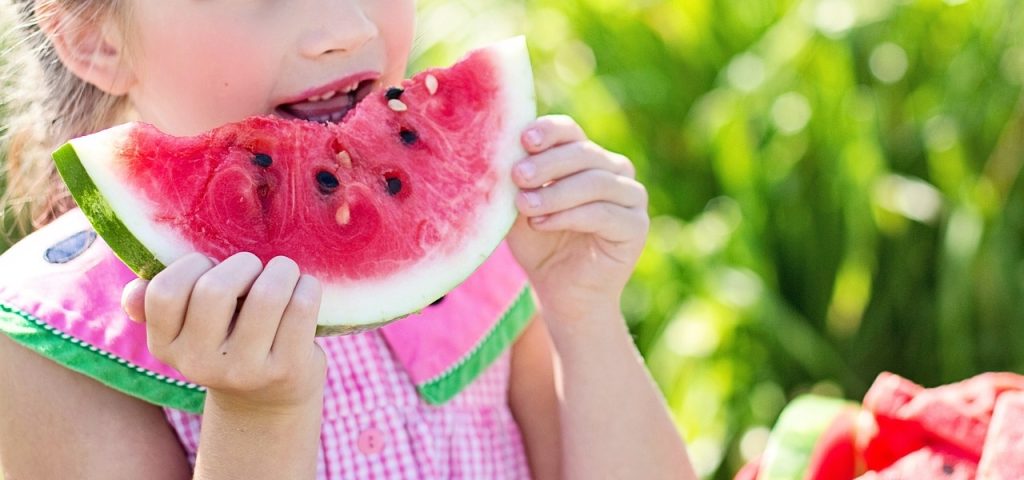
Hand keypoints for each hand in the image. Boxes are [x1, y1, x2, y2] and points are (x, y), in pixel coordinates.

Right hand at [121, 252, 325, 413]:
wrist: (268, 398)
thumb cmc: (227, 341)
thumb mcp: (188, 329)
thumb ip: (158, 305)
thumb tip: (132, 294)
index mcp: (166, 346)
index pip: (165, 292)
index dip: (192, 265)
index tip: (212, 267)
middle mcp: (200, 364)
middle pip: (215, 290)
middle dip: (243, 264)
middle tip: (255, 269)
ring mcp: (245, 370)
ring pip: (267, 294)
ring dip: (282, 270)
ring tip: (284, 274)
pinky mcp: (287, 369)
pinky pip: (301, 307)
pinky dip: (307, 287)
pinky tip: (304, 290)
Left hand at [507, 115, 648, 320]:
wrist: (561, 292)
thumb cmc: (539, 244)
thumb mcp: (521, 207)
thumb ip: (517, 181)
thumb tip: (502, 151)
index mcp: (586, 157)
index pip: (570, 132)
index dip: (549, 131)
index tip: (524, 139)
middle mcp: (614, 170)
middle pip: (583, 153)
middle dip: (547, 164)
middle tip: (518, 176)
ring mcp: (631, 196)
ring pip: (595, 182)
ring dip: (556, 193)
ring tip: (525, 206)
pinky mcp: (637, 225)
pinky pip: (604, 213)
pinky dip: (570, 216)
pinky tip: (541, 223)